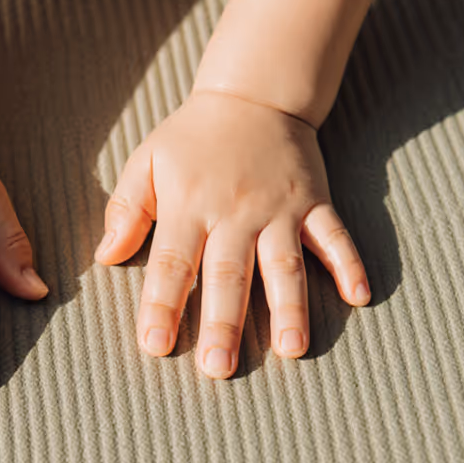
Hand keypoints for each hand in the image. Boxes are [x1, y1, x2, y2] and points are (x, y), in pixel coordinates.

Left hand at [94, 89, 369, 378]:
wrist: (253, 94)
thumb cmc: (191, 139)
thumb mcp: (146, 163)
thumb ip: (125, 210)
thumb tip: (104, 256)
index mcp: (189, 206)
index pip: (172, 264)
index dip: (162, 306)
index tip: (155, 346)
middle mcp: (236, 212)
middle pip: (228, 275)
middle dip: (224, 323)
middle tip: (219, 368)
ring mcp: (280, 208)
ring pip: (285, 264)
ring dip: (290, 308)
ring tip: (292, 351)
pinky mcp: (315, 202)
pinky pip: (335, 236)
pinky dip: (349, 264)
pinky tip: (359, 297)